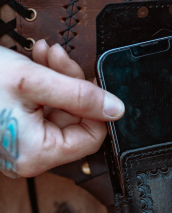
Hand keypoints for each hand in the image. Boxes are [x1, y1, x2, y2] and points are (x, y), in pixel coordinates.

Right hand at [0, 41, 123, 177]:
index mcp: (38, 154)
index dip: (96, 107)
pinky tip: (35, 64)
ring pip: (60, 113)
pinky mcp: (14, 133)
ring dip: (58, 80)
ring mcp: (22, 146)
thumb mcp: (33, 81)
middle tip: (58, 57)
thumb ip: (80, 95)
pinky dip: (43, 87)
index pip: (92, 137)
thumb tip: (116, 109)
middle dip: (72, 84)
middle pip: (76, 122)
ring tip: (43, 55)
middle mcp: (31, 157)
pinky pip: (41, 111)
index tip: (91, 80)